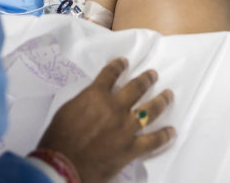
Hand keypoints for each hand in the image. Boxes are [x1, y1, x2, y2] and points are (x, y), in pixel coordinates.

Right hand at [37, 57, 174, 182]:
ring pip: (150, 110)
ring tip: (168, 94)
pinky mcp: (130, 148)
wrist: (62, 166)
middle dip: (146, 79)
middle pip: (136, 88)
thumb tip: (93, 99)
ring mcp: (125, 128)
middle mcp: (114, 107)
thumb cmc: (58, 139)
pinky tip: (171, 131)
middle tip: (153, 74)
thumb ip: (84, 101)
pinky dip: (164, 136)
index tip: (124, 62)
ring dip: (161, 100)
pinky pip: (152, 141)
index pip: (110, 74)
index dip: (118, 66)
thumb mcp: (67, 110)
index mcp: (95, 95)